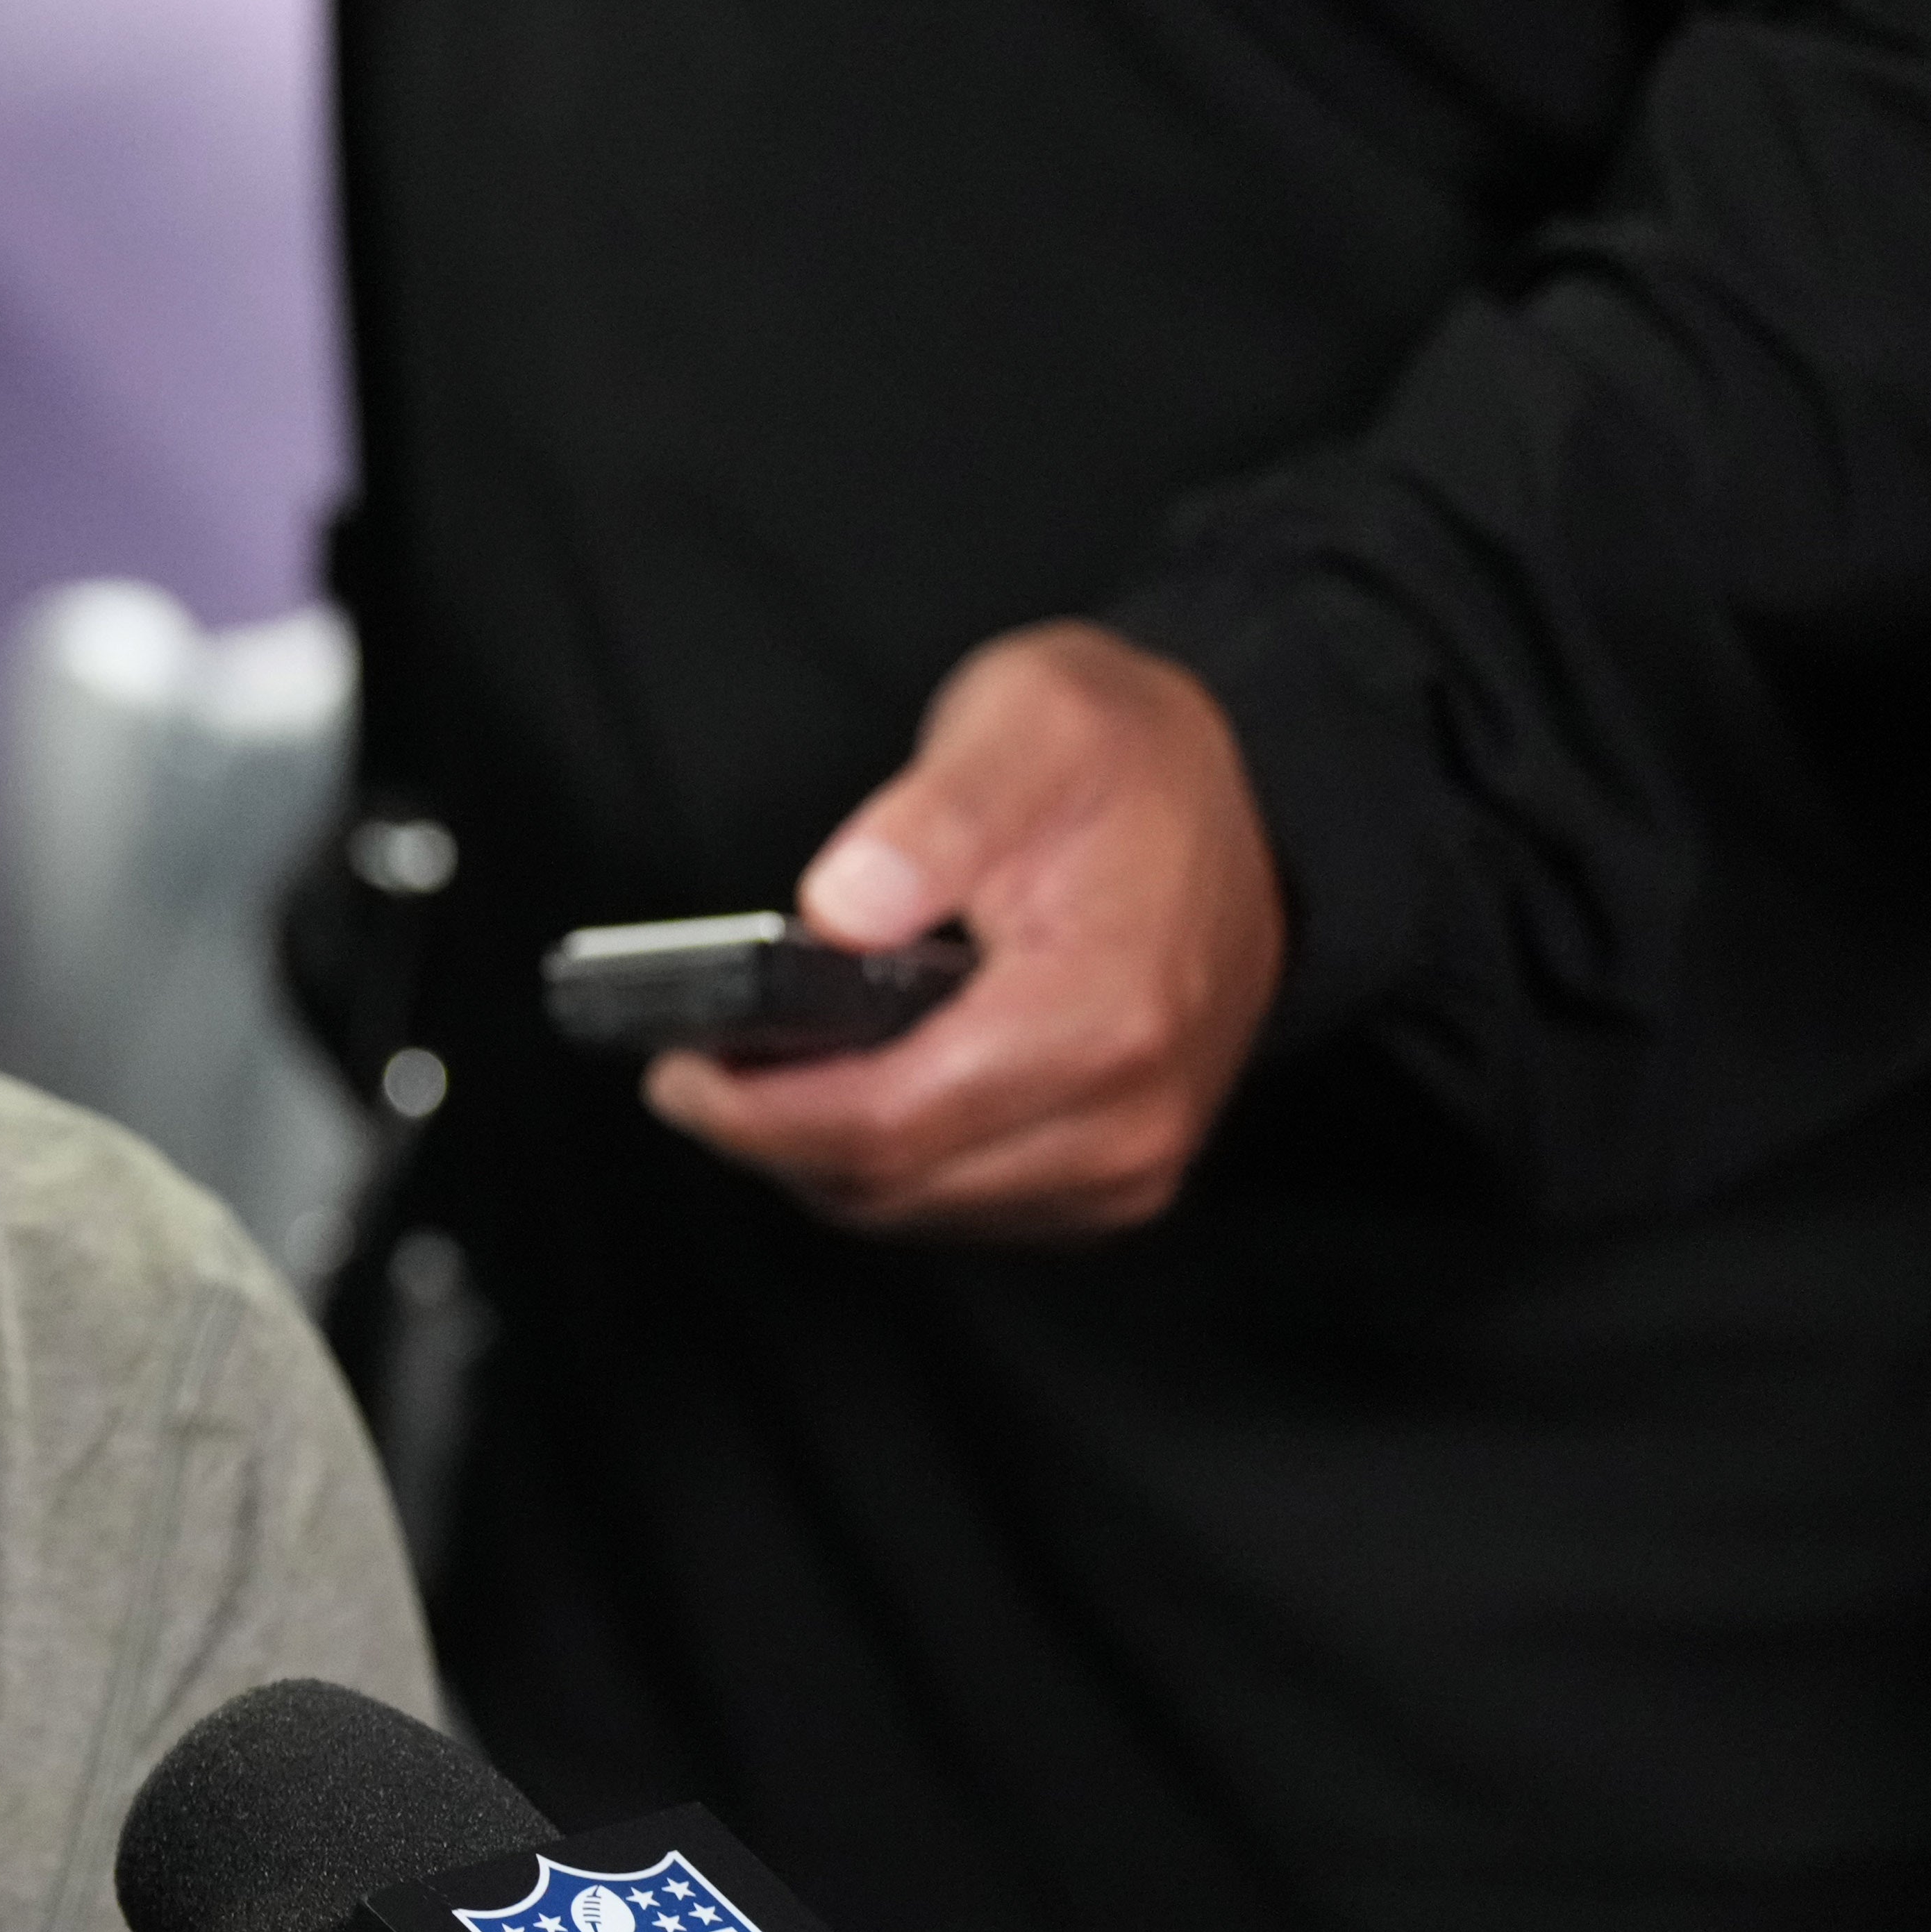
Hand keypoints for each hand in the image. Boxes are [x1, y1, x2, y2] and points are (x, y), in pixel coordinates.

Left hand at [647, 623, 1286, 1240]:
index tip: (678, 1074)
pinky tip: (840, 1097)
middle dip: (769, 1138)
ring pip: (915, 1208)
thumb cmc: (1133, 760)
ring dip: (818, 1156)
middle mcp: (1128, 1116)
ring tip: (753, 1079)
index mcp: (1104, 1015)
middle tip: (695, 1073)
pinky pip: (963, 1205)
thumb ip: (934, 814)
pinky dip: (885, 1165)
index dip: (757, 1113)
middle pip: (889, 1184)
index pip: (885, 1121)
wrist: (1252, 797)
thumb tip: (839, 908)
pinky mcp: (1118, 1179)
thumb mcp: (1030, 723)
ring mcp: (1131, 1162)